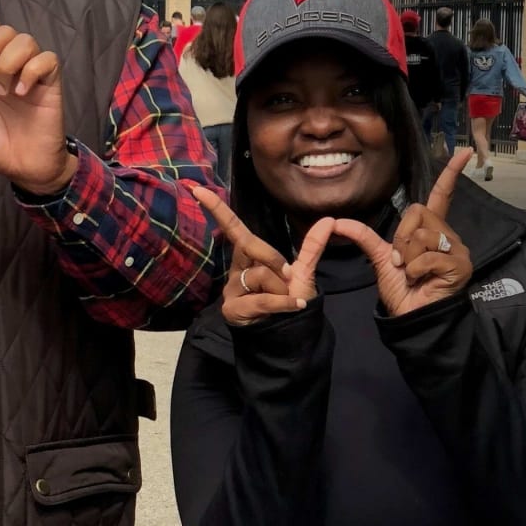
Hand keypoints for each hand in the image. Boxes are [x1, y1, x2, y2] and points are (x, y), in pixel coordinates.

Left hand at [0, 0, 74, 194]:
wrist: (23, 168)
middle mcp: (11, 65)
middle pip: (3, 30)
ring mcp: (32, 73)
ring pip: (24, 40)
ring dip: (7, 66)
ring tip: (4, 94)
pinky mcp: (51, 83)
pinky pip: (45, 59)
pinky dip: (30, 74)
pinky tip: (22, 94)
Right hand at [191, 186, 334, 325]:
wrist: (287, 337)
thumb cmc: (288, 302)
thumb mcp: (302, 274)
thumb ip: (311, 248)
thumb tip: (328, 219)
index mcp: (247, 258)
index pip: (232, 228)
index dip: (216, 208)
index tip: (197, 188)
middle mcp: (235, 271)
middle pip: (250, 246)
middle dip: (275, 260)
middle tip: (289, 277)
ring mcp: (231, 291)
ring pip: (260, 275)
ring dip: (281, 289)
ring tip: (285, 302)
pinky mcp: (233, 310)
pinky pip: (262, 299)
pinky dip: (283, 302)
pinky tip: (295, 305)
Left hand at [333, 148, 473, 316]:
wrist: (412, 317)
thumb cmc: (402, 289)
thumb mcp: (379, 258)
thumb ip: (363, 236)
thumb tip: (336, 221)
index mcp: (431, 230)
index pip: (441, 196)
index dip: (451, 175)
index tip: (464, 152)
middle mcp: (448, 235)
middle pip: (417, 211)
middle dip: (400, 236)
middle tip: (401, 260)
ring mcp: (457, 249)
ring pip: (420, 233)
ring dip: (406, 256)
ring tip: (413, 273)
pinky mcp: (460, 264)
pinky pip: (426, 255)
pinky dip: (413, 269)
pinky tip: (420, 281)